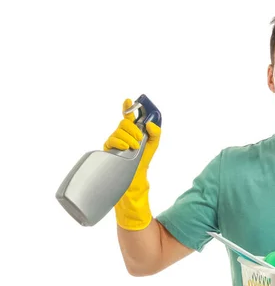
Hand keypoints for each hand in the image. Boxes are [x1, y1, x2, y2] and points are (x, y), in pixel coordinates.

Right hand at [104, 98, 161, 229]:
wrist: (133, 185)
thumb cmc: (141, 166)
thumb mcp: (152, 149)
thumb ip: (155, 135)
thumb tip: (152, 124)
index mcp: (130, 134)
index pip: (127, 117)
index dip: (128, 107)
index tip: (129, 100)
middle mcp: (119, 137)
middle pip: (123, 123)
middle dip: (133, 129)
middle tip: (140, 140)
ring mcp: (113, 144)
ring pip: (118, 131)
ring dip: (129, 137)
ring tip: (134, 148)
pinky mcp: (107, 152)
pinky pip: (111, 141)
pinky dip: (120, 142)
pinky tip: (126, 149)